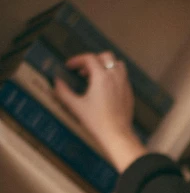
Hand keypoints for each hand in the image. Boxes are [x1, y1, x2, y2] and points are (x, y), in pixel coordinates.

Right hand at [54, 51, 145, 171]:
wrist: (117, 135)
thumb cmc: (98, 122)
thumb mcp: (76, 107)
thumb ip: (64, 92)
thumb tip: (57, 83)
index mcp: (102, 77)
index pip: (89, 58)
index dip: (77, 59)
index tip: (70, 66)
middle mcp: (115, 77)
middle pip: (106, 57)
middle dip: (93, 60)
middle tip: (83, 70)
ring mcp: (124, 85)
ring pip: (117, 65)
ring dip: (106, 66)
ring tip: (96, 77)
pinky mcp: (129, 94)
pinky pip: (123, 77)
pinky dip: (114, 77)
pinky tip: (106, 88)